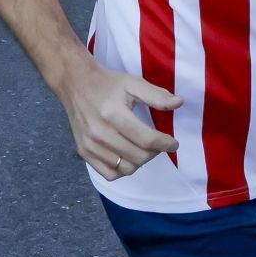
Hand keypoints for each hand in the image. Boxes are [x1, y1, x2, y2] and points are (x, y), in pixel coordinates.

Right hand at [56, 59, 181, 178]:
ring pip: (126, 168)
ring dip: (141, 162)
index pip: (147, 139)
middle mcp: (100, 133)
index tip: (173, 143)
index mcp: (114, 114)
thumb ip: (156, 95)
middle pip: (138, 156)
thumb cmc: (108, 83)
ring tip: (144, 149)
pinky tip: (128, 157)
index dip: (165, 144)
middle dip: (155, 152)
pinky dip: (123, 170)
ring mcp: (90, 145)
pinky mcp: (83, 152)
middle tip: (158, 144)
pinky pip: (109, 174)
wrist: (75, 83)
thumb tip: (180, 103)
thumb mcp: (133, 83)